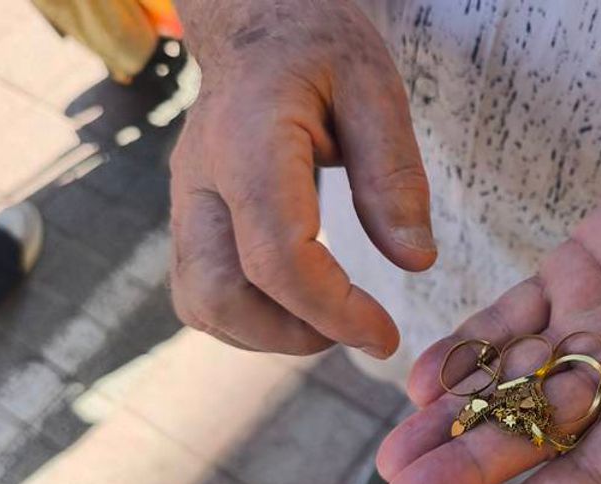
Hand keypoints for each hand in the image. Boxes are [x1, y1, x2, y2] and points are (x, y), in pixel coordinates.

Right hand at [168, 0, 434, 355]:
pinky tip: (301, 300)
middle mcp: (201, 179)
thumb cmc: (318, 46)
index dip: (332, 311)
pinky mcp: (190, 217)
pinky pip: (201, 290)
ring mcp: (186, 200)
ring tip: (332, 317)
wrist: (257, 21)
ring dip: (266, 333)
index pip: (276, 257)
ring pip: (200, 303)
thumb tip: (415, 260)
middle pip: (220, 296)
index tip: (384, 334)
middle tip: (358, 329)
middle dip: (293, 335)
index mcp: (249, 144)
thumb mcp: (374, 87)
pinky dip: (248, 316)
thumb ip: (394, 173)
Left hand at [376, 71, 600, 483]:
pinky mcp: (566, 284)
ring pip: (511, 385)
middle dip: (472, 467)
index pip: (599, 473)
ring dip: (453, 417)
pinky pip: (508, 322)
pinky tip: (423, 376)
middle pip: (537, 435)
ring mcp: (589, 334)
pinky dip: (468, 347)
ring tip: (390, 454)